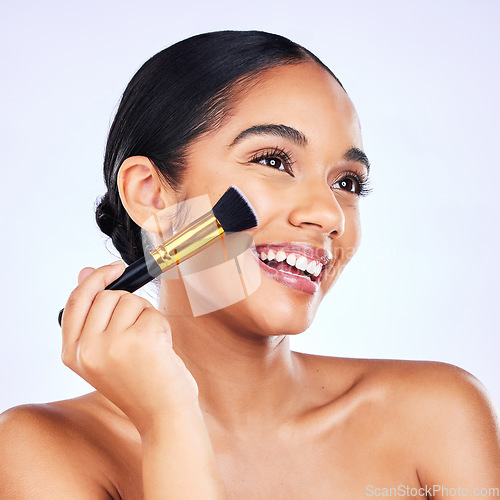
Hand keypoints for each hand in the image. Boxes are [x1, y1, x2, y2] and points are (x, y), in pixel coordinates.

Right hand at [60, 261, 198, 433]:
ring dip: (146, 317)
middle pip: (107, 296)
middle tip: (139, 334)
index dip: (94, 279)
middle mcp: (87, 349)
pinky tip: (161, 351)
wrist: (164, 416)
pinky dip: (161, 327)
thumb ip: (93, 315)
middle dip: (129, 305)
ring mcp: (112, 344)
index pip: (76, 301)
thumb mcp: (106, 352)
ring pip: (131, 301)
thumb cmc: (139, 383)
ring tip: (149, 347)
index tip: (113, 268)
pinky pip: (152, 313)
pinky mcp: (139, 340)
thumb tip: (85, 271)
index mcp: (73, 354)